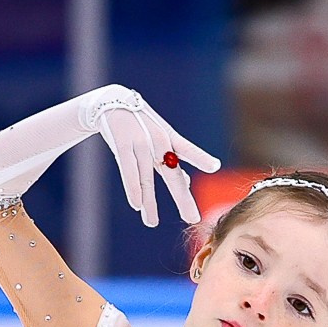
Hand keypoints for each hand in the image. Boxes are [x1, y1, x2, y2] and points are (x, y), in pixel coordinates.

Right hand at [80, 84, 220, 227]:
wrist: (112, 103)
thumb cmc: (141, 125)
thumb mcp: (160, 139)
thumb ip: (172, 162)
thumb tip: (188, 183)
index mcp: (170, 139)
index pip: (188, 150)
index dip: (201, 158)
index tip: (215, 166)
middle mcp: (158, 141)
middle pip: (172, 174)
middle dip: (182, 198)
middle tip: (192, 218)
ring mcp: (140, 142)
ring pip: (146, 178)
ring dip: (149, 202)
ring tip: (152, 223)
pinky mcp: (122, 144)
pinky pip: (128, 170)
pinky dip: (133, 187)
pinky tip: (136, 205)